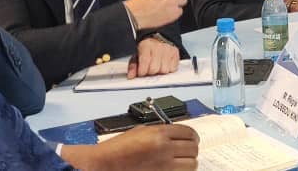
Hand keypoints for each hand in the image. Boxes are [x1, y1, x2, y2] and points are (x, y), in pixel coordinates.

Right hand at [62, 124, 198, 170]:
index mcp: (159, 134)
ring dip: (189, 162)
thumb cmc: (117, 149)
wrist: (104, 163)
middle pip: (193, 148)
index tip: (192, 139)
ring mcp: (164, 165)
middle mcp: (164, 148)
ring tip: (182, 162)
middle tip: (187, 151)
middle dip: (191, 149)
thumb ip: (160, 132)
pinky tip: (175, 169)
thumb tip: (176, 135)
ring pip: (192, 164)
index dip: (192, 136)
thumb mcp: (139, 131)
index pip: (189, 133)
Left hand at [127, 37, 179, 78]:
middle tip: (149, 69)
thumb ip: (133, 66)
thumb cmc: (147, 48)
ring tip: (157, 66)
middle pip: (154, 69)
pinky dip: (168, 69)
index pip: (144, 63)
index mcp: (146, 45)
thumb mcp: (137, 54)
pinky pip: (173, 69)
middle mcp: (158, 47)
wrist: (159, 36)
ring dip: (160, 71)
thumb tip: (131, 76)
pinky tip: (164, 64)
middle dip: (150, 72)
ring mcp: (168, 50)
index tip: (141, 72)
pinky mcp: (176, 53)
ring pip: (164, 70)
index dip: (142, 71)